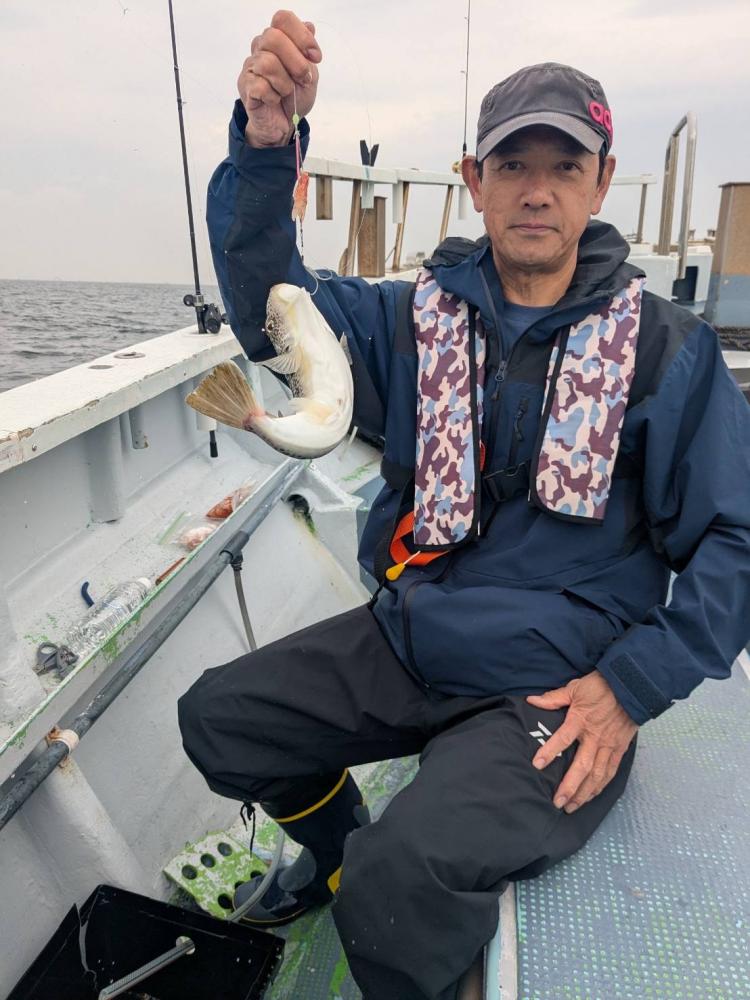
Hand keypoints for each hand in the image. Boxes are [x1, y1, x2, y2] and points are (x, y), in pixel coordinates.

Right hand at [238, 10, 321, 147]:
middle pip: (273, 37)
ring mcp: (250, 66)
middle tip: (303, 79)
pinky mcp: (246, 87)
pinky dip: (274, 97)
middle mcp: (260, 48)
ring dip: (284, 83)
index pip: (282, 19)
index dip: (301, 35)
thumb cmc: (295, 96)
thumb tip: (309, 26)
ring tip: (285, 92)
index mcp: (276, 40)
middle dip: (296, 62)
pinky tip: (274, 100)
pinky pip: (261, 86)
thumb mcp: (309, 74)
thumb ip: (307, 51)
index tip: (315, 57)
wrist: (285, 124)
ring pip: (267, 63)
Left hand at [526, 670, 637, 813]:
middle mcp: (595, 737)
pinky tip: (592, 795)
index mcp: (581, 720)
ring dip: (584, 792)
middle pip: (582, 766)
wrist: (632, 686)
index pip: (562, 739)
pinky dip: (601, 786)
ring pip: (597, 775)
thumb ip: (554, 698)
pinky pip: (610, 771)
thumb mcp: (575, 687)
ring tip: (572, 806)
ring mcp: (610, 745)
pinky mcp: (620, 749)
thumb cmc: (602, 686)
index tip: (537, 765)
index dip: (549, 752)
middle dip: (570, 787)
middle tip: (557, 802)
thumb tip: (532, 701)